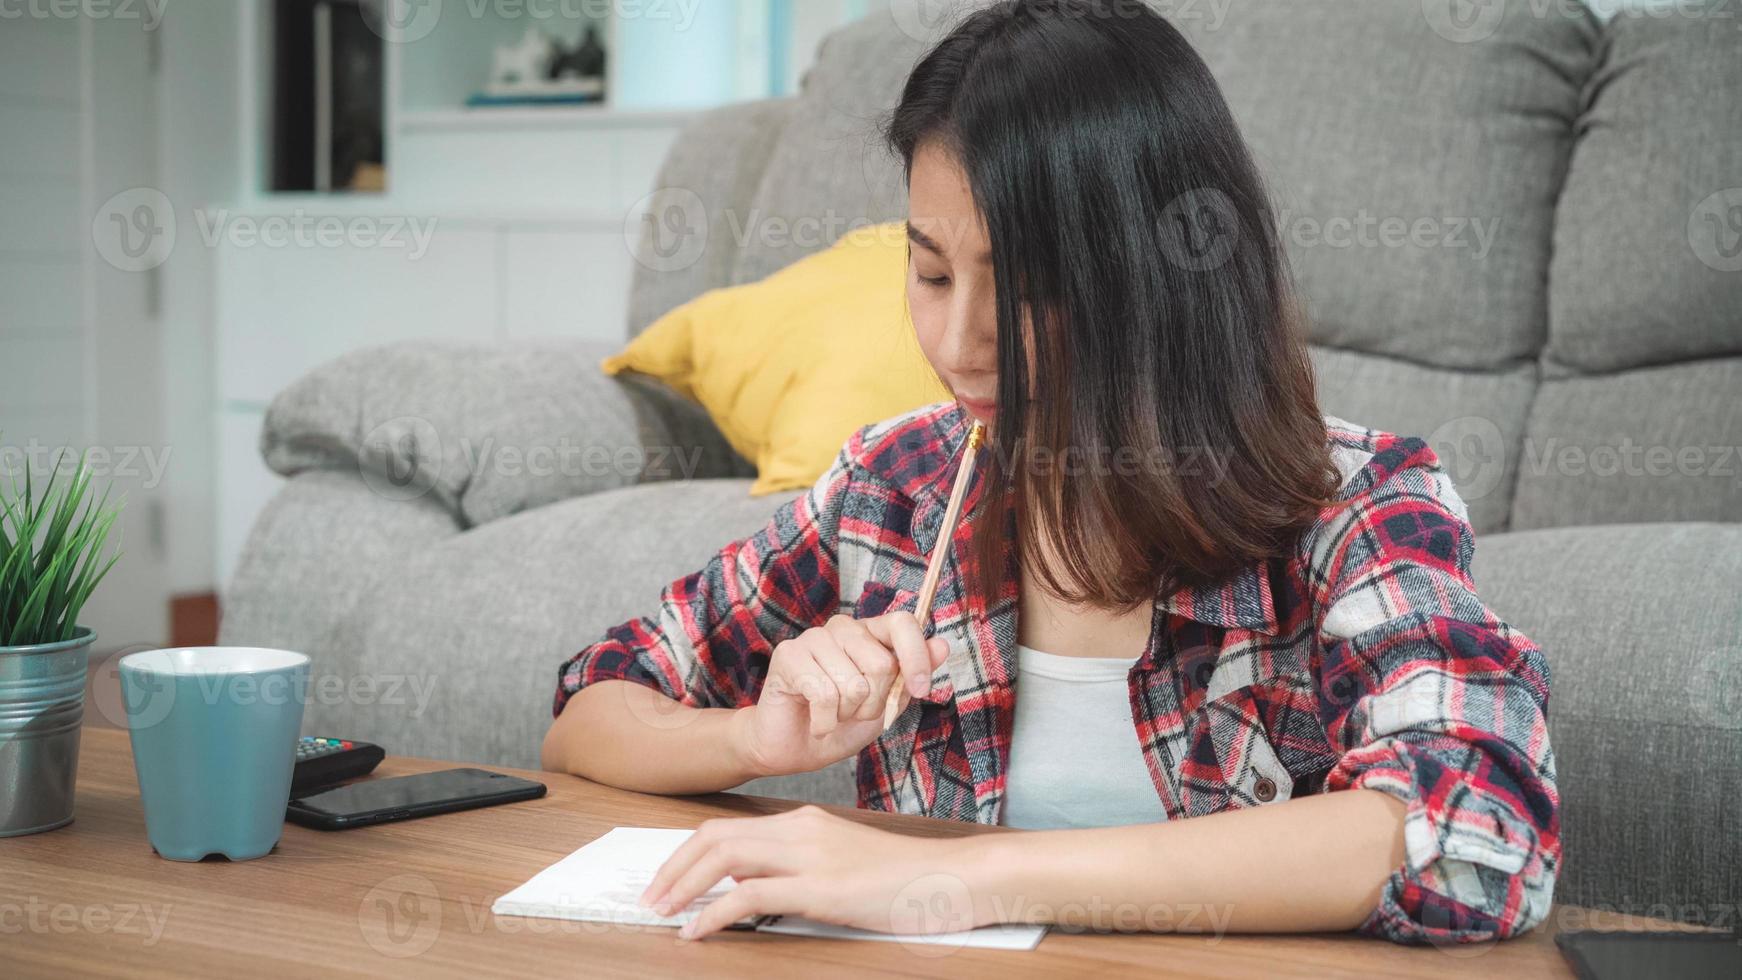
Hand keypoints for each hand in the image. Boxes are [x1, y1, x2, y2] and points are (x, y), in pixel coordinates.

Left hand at [638, 805, 982, 940]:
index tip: (668, 878)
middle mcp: (802, 828)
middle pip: (715, 835)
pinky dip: (715, 911)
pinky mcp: (822, 887)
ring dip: (684, 884)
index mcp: (806, 821)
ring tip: (664, 910)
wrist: (953, 877)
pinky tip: (699, 929)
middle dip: (674, 866)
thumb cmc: (906, 878)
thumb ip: (799, 867)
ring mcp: (811, 855)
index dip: (688, 852)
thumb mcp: (844, 864)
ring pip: (725, 856)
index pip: (728, 827)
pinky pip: (750, 894)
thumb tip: (751, 883)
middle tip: (651, 896)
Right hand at [735, 613, 948, 778]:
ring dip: (846, 715)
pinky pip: (823, 694)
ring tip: (831, 715)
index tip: (920, 690)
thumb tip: (942, 644)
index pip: (902, 623)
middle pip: (881, 664)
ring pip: (853, 684)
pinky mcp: (788, 655)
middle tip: (854, 712)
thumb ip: (911, 676)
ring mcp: (813, 638)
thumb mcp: (887, 705)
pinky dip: (825, 722)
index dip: (916, 657)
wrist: (795, 750)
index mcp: (869, 634)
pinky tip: (816, 721)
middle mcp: (842, 629)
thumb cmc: (841, 725)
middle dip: (874, 703)